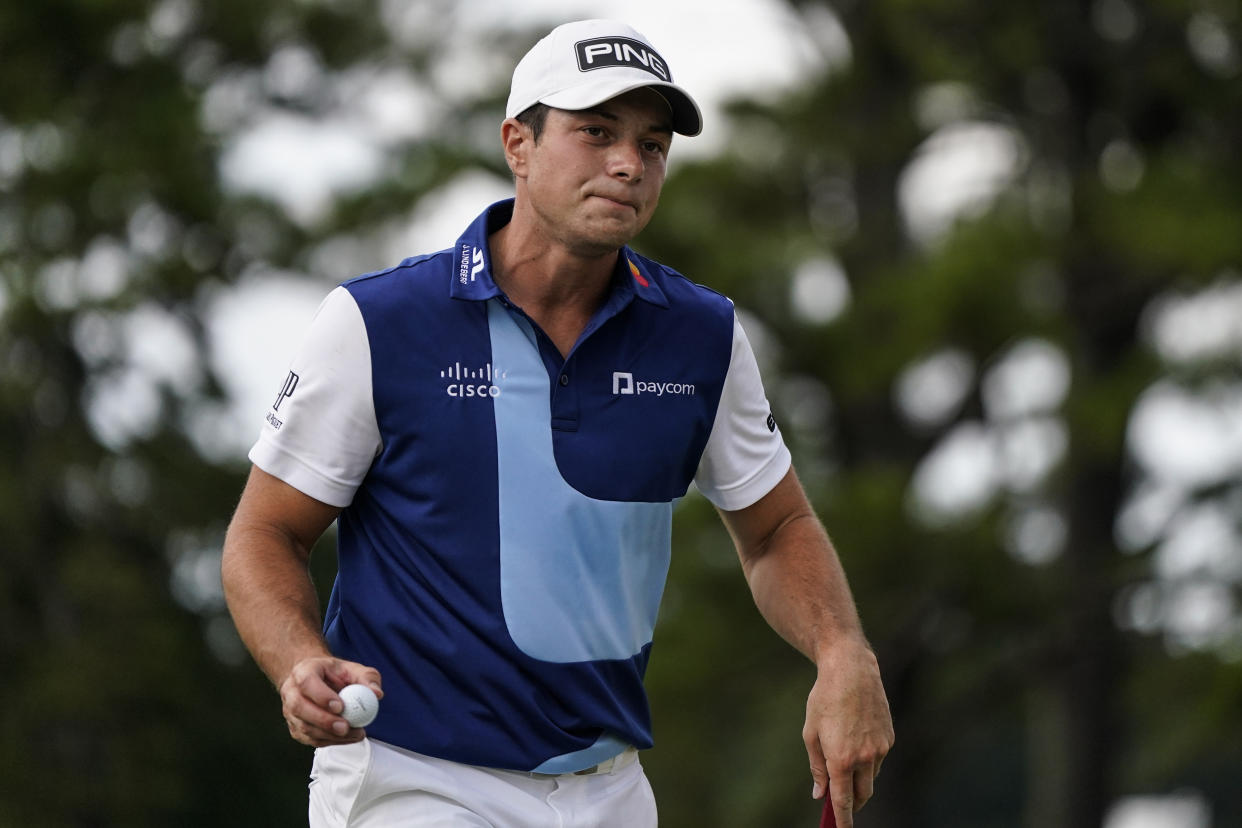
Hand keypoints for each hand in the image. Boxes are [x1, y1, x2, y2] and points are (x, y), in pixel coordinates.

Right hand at [278, 655, 383, 746]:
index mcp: (303, 671)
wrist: (318, 682)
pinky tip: (348, 738)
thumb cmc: (335, 675)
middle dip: (324, 720)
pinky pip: (310, 739)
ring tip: (355, 734)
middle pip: (300, 707)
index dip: (321, 696)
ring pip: (304, 727)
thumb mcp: (353, 669)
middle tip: (345, 727)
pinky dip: (330, 742)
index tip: (340, 706)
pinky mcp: (295, 728)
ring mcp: (290, 712)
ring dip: (329, 735)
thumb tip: (376, 694)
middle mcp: (291, 691)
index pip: (307, 682)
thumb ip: (367, 678)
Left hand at [804, 639, 893, 827]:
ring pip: (872, 777)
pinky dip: (869, 760)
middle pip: (863, 795)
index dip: (843, 819)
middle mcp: (865, 757)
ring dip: (860, 778)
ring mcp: (880, 748)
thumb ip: (816, 767)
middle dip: (853, 803)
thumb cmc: (824, 700)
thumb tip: (820, 793)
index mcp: (841, 758)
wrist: (851, 670)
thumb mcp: (811, 733)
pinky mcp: (890, 738)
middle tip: (842, 804)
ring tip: (845, 760)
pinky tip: (857, 740)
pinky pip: (879, 759)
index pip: (844, 801)